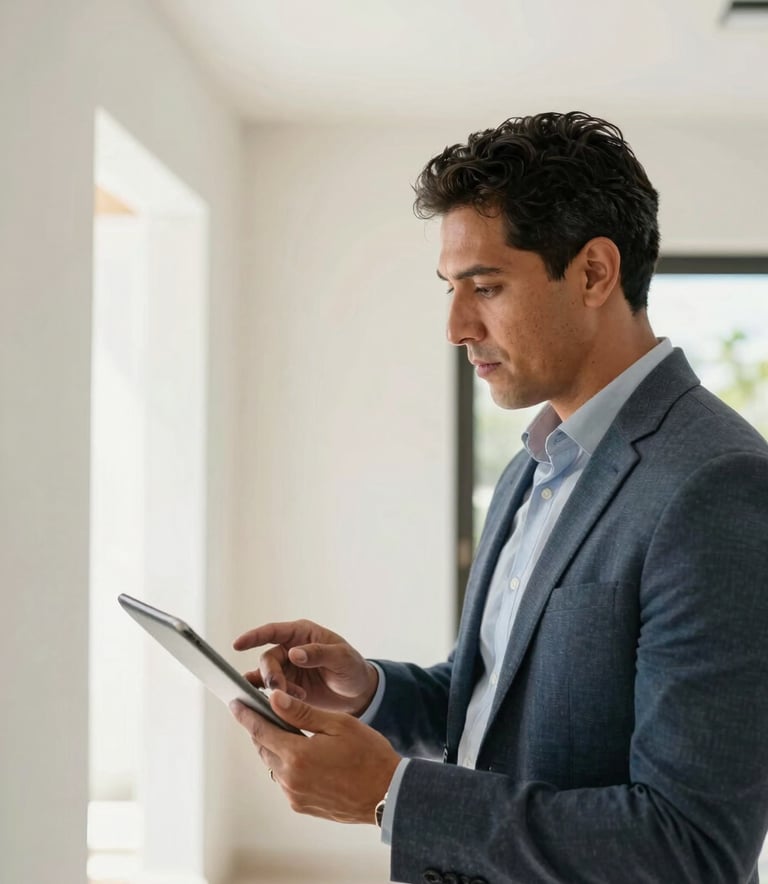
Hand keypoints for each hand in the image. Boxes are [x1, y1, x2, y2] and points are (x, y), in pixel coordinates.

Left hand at [230, 690, 400, 823]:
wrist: (388, 794)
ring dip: (276, 747)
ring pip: (274, 764)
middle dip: (262, 728)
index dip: (245, 714)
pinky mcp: (302, 805)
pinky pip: (286, 780)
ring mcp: (295, 795)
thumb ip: (302, 712)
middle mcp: (291, 779)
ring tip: (288, 730)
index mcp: (297, 755)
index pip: (260, 729)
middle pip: (264, 747)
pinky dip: (288, 764)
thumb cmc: (369, 756)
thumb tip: (274, 698)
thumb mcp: (337, 724)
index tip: (235, 703)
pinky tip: (304, 753)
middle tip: (263, 711)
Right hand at [233, 619, 377, 715]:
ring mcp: (288, 670)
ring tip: (289, 699)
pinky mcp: (288, 688)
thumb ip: (318, 653)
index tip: (237, 645)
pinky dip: (270, 699)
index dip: (254, 636)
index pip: (273, 631)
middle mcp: (290, 650)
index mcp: (302, 634)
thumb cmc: (352, 667)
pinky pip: (271, 692)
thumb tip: (294, 653)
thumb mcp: (341, 657)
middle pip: (268, 659)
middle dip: (271, 675)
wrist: (359, 693)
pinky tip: (274, 706)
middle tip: (280, 690)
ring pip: (267, 677)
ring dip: (273, 689)